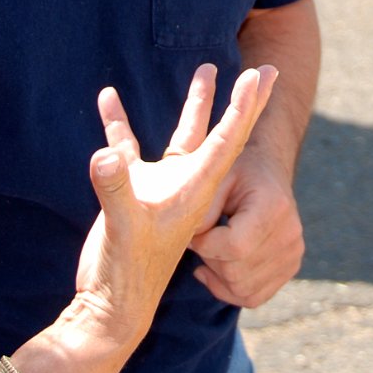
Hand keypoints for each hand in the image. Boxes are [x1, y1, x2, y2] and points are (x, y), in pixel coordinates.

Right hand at [72, 65, 277, 345]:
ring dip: (195, 103)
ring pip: (184, 134)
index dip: (244, 108)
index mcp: (195, 189)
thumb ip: (116, 190)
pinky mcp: (134, 190)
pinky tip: (108, 97)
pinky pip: (129, 147)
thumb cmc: (126, 272)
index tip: (258, 76)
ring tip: (207, 67)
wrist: (111, 305)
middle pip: (222, 133)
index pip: (227, 141)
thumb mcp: (124, 228)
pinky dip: (119, 124)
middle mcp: (186, 182)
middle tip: (265, 68)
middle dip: (243, 102)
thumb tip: (107, 155)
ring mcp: (162, 184)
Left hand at [187, 144, 304, 307]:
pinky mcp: (290, 267)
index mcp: (273, 206)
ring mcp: (293, 253)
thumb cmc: (238, 171)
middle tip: (200, 240)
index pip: (235, 246)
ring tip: (209, 252)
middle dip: (209, 260)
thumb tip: (193, 241)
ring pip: (243, 290)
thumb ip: (203, 206)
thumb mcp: (217, 175)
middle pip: (237, 272)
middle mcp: (290, 233)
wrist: (268, 171)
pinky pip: (254, 296)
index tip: (193, 232)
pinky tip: (216, 270)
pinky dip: (230, 290)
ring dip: (217, 277)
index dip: (205, 245)